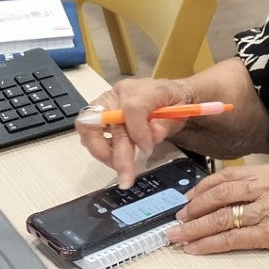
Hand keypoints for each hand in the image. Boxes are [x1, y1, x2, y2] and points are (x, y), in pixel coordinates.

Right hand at [76, 75, 211, 186]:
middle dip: (116, 155)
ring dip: (102, 152)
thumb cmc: (174, 102)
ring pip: (88, 125)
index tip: (147, 150)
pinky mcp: (99, 112)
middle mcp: (119, 93)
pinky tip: (115, 156)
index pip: (133, 109)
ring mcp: (107, 101)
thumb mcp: (180, 112)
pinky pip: (88, 130)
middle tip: (126, 178)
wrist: (168, 93)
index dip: (138, 132)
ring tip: (120, 167)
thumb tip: (154, 136)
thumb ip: (166, 124)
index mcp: (143, 89)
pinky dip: (99, 147)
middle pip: (107, 121)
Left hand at [170, 162, 268, 268]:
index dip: (203, 187)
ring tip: (179, 236)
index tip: (188, 199)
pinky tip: (197, 249)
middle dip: (194, 208)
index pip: (229, 175)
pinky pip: (233, 238)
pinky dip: (211, 244)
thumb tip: (226, 200)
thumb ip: (263, 190)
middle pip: (221, 194)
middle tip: (177, 220)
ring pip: (223, 216)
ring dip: (196, 228)